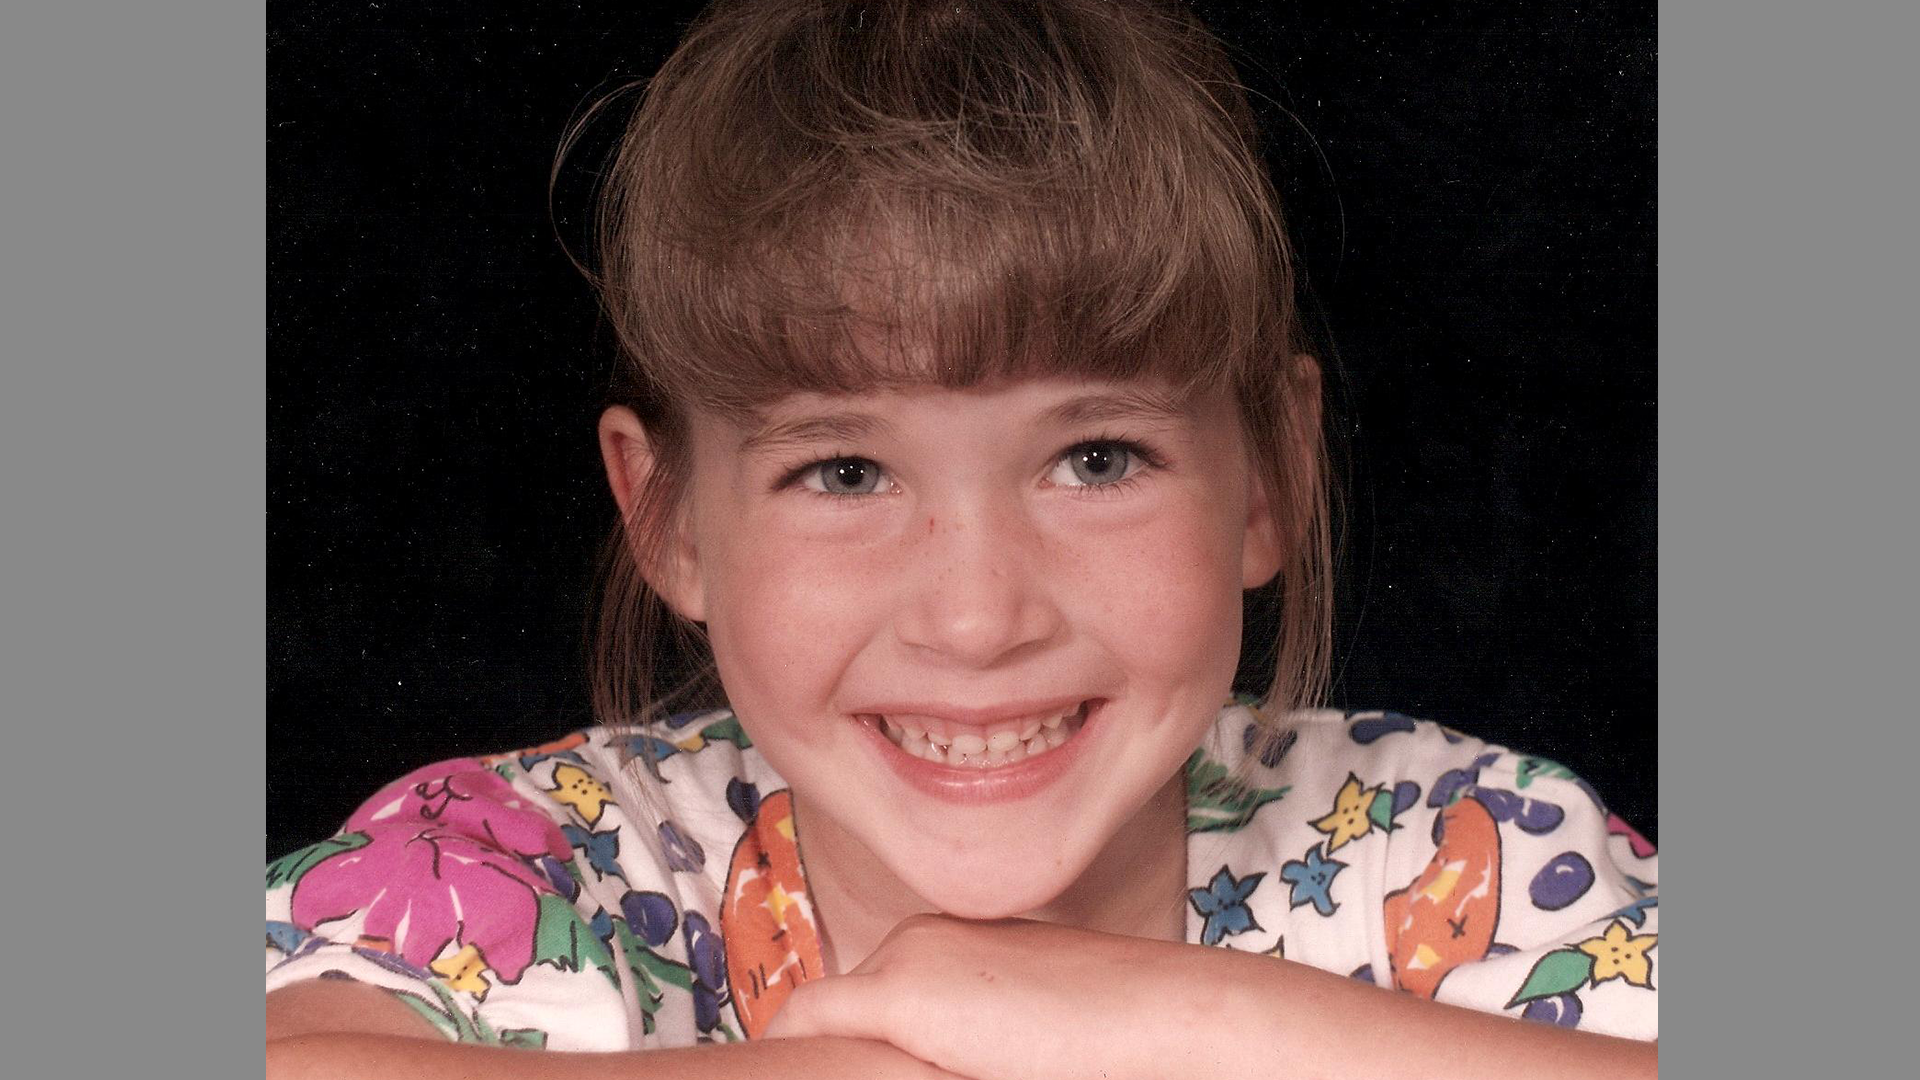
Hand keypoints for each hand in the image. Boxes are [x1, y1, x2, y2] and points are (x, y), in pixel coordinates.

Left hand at [762, 914, 1230, 1079]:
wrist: (1165, 1019)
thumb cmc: (1119, 1043)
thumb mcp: (1032, 1035)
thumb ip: (978, 1043)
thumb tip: (968, 1056)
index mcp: (952, 946)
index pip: (870, 1000)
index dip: (848, 1051)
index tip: (845, 1072)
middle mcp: (919, 938)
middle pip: (839, 1012)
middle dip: (828, 1058)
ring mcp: (907, 957)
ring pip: (821, 1020)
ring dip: (820, 1059)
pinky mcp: (900, 993)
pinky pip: (804, 1024)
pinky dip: (787, 1055)